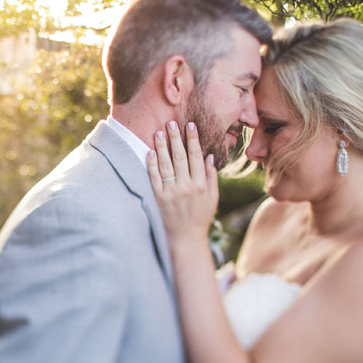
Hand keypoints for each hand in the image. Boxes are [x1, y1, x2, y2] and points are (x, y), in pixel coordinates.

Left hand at [147, 121, 219, 247]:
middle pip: (180, 157)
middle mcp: (186, 187)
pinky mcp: (159, 198)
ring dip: (162, 147)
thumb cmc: (201, 217)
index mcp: (201, 185)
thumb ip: (211, 177)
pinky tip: (150, 151)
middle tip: (171, 123)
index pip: (196, 157)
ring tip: (159, 132)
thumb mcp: (212, 198)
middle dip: (176, 138)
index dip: (193, 140)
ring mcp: (171, 193)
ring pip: (166, 165)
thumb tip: (209, 156)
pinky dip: (151, 164)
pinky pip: (154, 178)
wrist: (186, 239)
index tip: (190, 125)